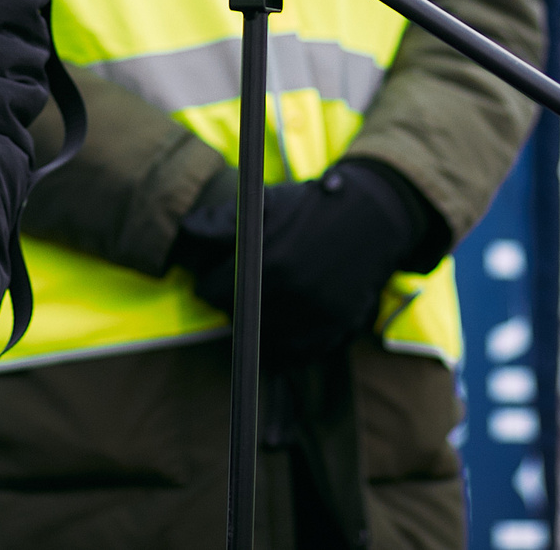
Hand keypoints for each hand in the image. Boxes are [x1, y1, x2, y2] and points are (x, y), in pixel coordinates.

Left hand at [168, 160, 438, 371]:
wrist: (373, 217)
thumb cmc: (311, 206)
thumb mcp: (265, 204)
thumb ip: (221, 221)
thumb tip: (186, 230)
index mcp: (267, 262)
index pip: (213, 292)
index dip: (208, 286)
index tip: (210, 283)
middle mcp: (291, 294)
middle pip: (237, 318)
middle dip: (231, 307)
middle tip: (234, 295)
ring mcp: (315, 316)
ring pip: (263, 341)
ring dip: (255, 329)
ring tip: (258, 310)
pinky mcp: (336, 330)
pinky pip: (296, 355)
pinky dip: (285, 346)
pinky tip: (282, 325)